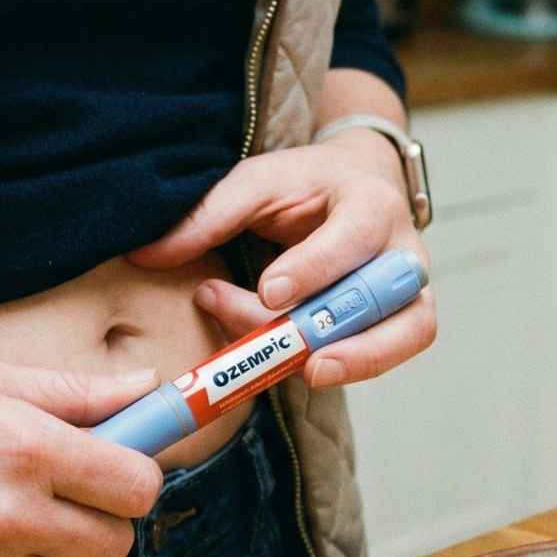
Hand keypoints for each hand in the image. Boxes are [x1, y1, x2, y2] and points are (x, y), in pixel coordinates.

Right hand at [0, 355, 164, 556]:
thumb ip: (74, 393)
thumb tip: (145, 389)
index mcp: (25, 448)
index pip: (137, 488)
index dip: (133, 477)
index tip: (115, 469)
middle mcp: (7, 516)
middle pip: (113, 545)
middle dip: (100, 519)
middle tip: (63, 492)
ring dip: (49, 554)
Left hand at [127, 132, 434, 387]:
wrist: (358, 183)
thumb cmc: (306, 185)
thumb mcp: (257, 182)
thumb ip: (208, 216)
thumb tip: (145, 255)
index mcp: (368, 201)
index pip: (351, 237)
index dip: (312, 269)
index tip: (269, 292)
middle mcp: (402, 248)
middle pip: (385, 295)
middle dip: (343, 328)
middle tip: (303, 357)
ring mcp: (411, 288)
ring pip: (407, 332)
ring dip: (359, 360)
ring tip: (308, 374)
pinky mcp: (405, 319)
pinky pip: (390, 353)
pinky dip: (350, 366)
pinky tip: (298, 367)